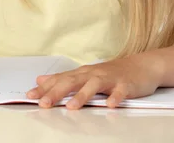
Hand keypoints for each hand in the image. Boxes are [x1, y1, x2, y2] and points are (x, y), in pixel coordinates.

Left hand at [26, 53, 161, 109]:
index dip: (45, 88)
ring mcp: (110, 78)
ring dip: (82, 96)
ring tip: (71, 107)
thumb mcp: (85, 74)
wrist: (143, 66)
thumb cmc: (112, 73)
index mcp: (83, 73)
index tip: (30, 96)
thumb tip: (40, 80)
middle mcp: (94, 74)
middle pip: (73, 81)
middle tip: (44, 103)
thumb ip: (63, 78)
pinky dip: (116, 97)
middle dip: (57, 93)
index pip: (61, 80)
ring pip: (94, 85)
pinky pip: (121, 92)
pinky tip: (110, 105)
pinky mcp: (126, 85)